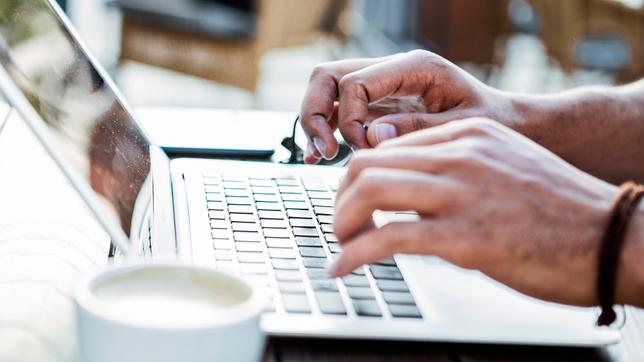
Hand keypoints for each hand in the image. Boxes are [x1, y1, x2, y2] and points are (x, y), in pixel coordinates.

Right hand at [299, 50, 517, 163]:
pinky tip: (322, 155)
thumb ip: (417, 129)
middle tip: (324, 150)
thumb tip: (373, 136)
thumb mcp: (462, 128)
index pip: (354, 82)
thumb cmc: (492, 123)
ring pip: (328, 91)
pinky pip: (341, 111)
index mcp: (414, 67)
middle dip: (316, 112)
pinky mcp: (380, 107)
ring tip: (319, 156)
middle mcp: (392, 72)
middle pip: (329, 76)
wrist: (507, 124)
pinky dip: (327, 130)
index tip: (363, 150)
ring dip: (316, 122)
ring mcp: (383, 88)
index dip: (349, 119)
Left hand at [329, 118, 622, 305]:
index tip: (352, 202)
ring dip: (342, 222)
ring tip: (342, 245)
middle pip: (368, 164)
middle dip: (341, 199)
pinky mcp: (465, 236)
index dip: (357, 178)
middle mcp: (461, 155)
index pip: (388, 146)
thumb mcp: (505, 168)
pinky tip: (344, 267)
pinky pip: (388, 238)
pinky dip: (355, 254)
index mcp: (469, 136)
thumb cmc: (561, 211)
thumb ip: (458, 170)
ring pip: (370, 192)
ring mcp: (462, 193)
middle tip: (341, 225)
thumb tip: (413, 194)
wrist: (613, 236)